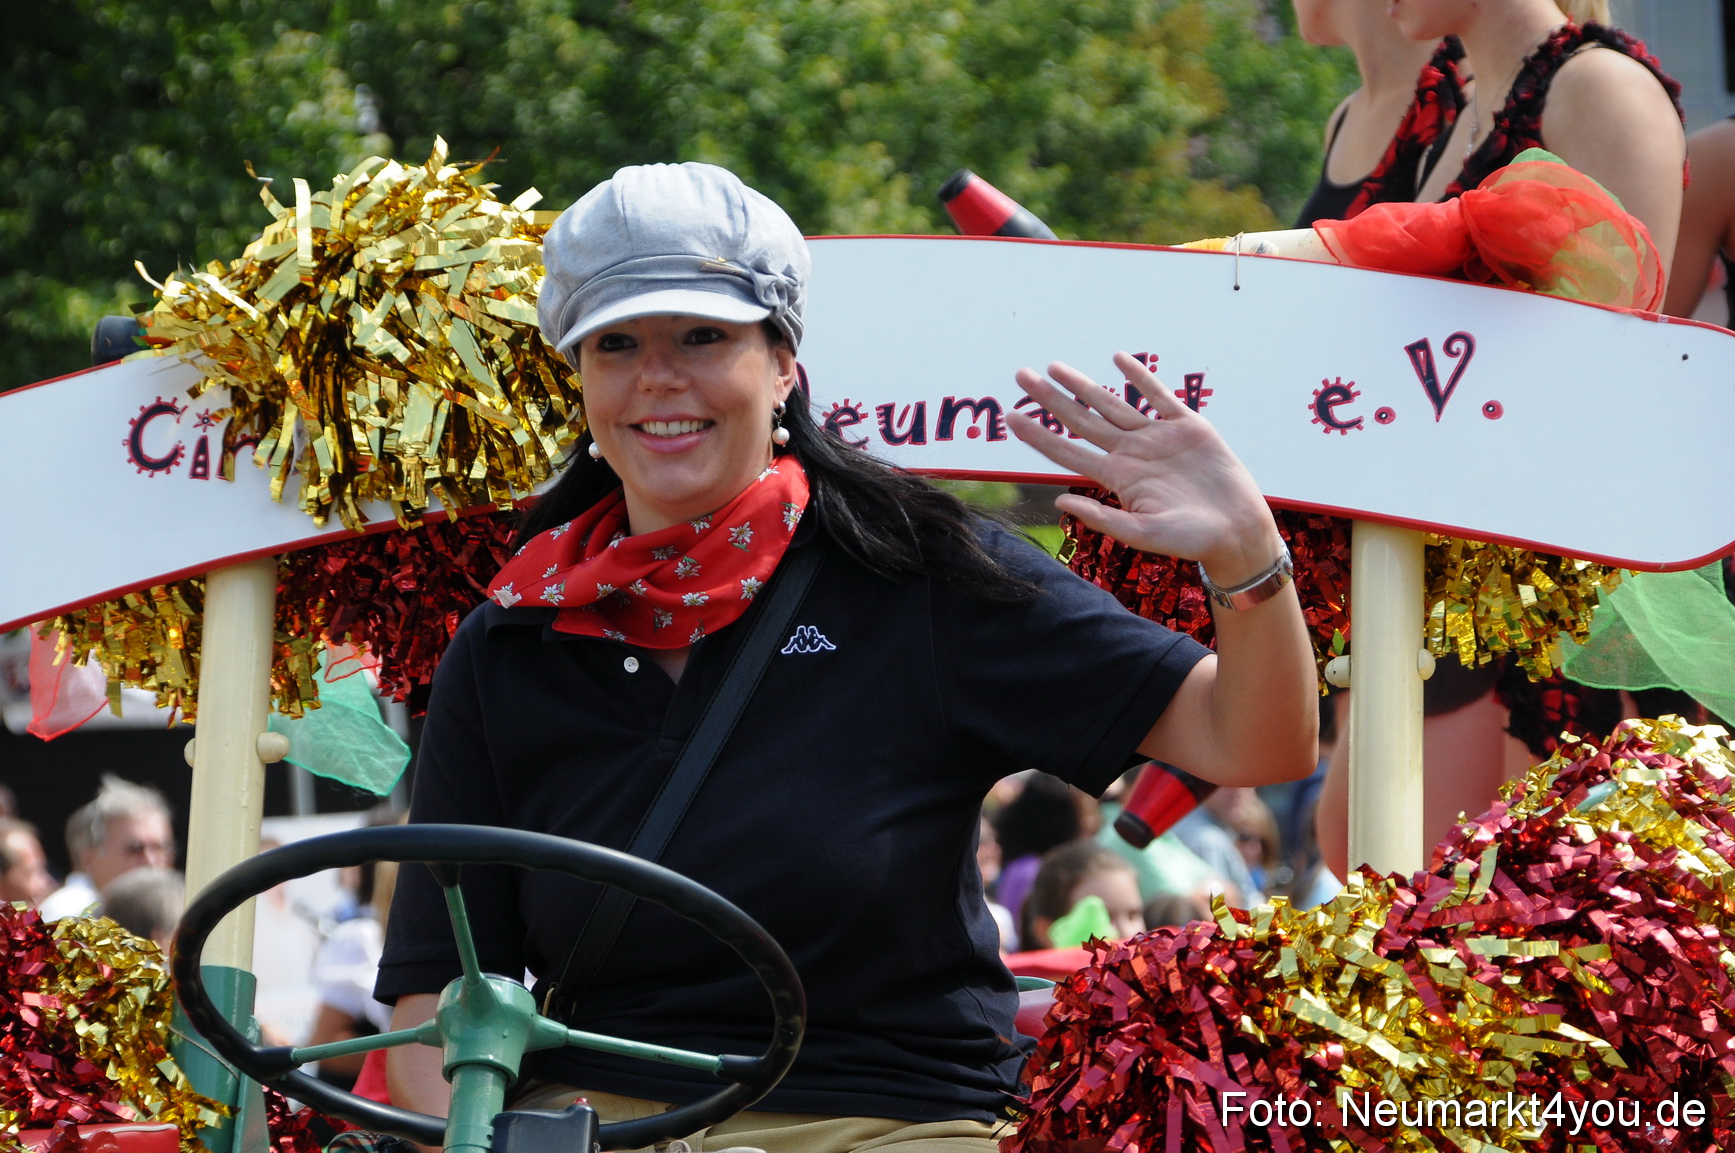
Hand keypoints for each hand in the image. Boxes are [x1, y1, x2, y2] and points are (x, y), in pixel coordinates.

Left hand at [1009, 351, 1282, 585]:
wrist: (1238, 532)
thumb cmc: (1191, 541)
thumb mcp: (1142, 534)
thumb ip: (1102, 518)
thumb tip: (1059, 501)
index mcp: (1117, 479)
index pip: (1068, 451)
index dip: (1039, 435)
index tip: (1012, 418)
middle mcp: (1131, 454)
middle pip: (1081, 421)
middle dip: (1051, 399)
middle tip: (1020, 376)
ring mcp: (1157, 438)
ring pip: (1112, 404)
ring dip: (1083, 385)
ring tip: (1054, 367)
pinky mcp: (1187, 427)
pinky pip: (1159, 396)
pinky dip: (1140, 377)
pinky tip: (1118, 359)